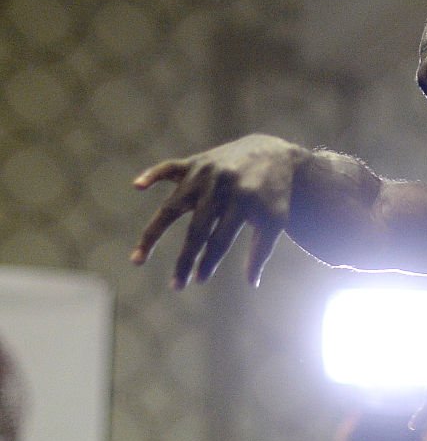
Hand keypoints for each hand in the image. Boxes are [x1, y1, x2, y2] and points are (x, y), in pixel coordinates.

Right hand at [131, 134, 308, 287]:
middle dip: (186, 259)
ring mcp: (204, 173)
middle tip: (176, 286)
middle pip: (197, 229)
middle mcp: (220, 186)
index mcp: (243, 201)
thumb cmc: (274, 195)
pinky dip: (152, 174)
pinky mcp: (195, 162)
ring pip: (172, 205)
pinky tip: (137, 186)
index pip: (221, 238)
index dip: (209, 261)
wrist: (275, 154)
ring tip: (138, 260)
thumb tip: (251, 283)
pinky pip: (169, 167)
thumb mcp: (275, 220)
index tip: (199, 281)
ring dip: (153, 234)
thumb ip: (262, 250)